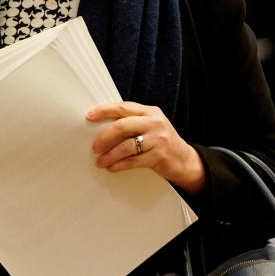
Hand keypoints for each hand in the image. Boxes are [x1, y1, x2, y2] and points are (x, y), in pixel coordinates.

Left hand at [87, 101, 205, 194]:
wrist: (184, 160)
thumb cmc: (162, 142)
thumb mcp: (151, 125)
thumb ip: (133, 122)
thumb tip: (102, 126)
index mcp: (150, 112)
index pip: (123, 107)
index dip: (104, 111)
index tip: (90, 116)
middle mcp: (154, 123)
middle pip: (122, 126)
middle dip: (104, 137)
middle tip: (95, 147)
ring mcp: (158, 139)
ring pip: (126, 146)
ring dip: (110, 155)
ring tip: (101, 161)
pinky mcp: (159, 156)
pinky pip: (133, 161)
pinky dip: (119, 165)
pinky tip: (112, 167)